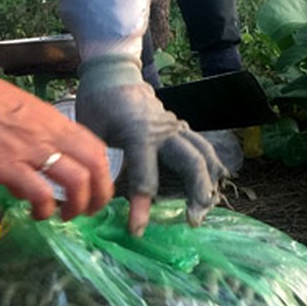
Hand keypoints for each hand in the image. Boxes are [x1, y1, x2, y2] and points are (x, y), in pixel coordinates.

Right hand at [0, 41, 112, 220]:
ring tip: (64, 217)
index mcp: (53, 121)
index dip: (102, 174)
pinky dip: (45, 209)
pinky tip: (36, 214)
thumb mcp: (16, 115)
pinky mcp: (8, 165)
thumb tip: (26, 179)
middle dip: (101, 195)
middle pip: (97, 165)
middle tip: (88, 212)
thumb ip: (29, 141)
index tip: (92, 191)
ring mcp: (31, 149)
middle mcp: (50, 134)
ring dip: (78, 205)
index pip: (95, 147)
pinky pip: (41, 193)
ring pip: (79, 181)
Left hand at [75, 58, 227, 235]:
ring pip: (204, 155)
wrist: (114, 74)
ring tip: (204, 211)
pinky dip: (212, 168)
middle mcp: (165, 131)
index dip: (141, 208)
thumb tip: (97, 199)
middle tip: (193, 221)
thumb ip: (98, 165)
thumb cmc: (98, 105)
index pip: (145, 178)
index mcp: (139, 134)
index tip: (137, 231)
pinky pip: (203, 149)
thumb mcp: (90, 133)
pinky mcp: (181, 129)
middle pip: (192, 163)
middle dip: (197, 193)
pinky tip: (216, 188)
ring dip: (208, 183)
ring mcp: (177, 128)